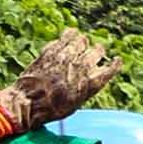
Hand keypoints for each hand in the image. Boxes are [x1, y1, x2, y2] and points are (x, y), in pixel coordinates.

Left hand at [0, 28, 115, 129]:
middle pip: (98, 50)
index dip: (115, 64)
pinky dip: (70, 35)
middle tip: (95, 52)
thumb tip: (92, 77)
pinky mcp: (52, 51)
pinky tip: (71, 34)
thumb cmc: (50, 109)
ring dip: (83, 42)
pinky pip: (66, 36)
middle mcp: (81, 68)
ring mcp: (67, 57)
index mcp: (90, 83)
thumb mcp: (75, 104)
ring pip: (83, 40)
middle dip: (97, 51)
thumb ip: (86, 88)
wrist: (27, 103)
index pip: (111, 68)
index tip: (116, 61)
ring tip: (80, 44)